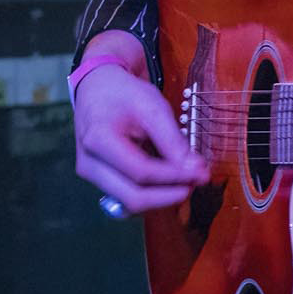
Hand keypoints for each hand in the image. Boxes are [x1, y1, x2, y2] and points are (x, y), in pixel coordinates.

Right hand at [72, 37, 208, 214]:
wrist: (98, 90)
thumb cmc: (125, 95)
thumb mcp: (153, 109)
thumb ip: (173, 141)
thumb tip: (196, 170)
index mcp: (98, 141)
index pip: (141, 172)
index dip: (175, 177)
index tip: (203, 174)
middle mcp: (89, 164)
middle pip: (132, 197)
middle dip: (169, 196)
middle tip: (197, 183)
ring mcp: (91, 175)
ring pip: (129, 203)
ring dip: (161, 198)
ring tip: (187, 181)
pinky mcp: (99, 180)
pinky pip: (126, 197)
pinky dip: (151, 195)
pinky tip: (170, 181)